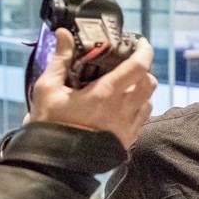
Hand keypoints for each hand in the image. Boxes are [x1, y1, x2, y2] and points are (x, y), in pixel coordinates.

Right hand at [29, 28, 156, 148]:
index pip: (138, 66)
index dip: (144, 50)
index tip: (140, 42)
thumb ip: (61, 59)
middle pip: (149, 82)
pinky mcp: (126, 142)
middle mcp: (122, 110)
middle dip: (143, 70)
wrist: (53, 164)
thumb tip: (64, 35)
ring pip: (149, 101)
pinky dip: (138, 109)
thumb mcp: (48, 88)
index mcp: (105, 94)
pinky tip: (121, 108)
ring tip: (124, 88)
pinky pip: (142, 120)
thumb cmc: (49, 125)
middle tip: (128, 66)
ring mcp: (127, 128)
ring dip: (141, 91)